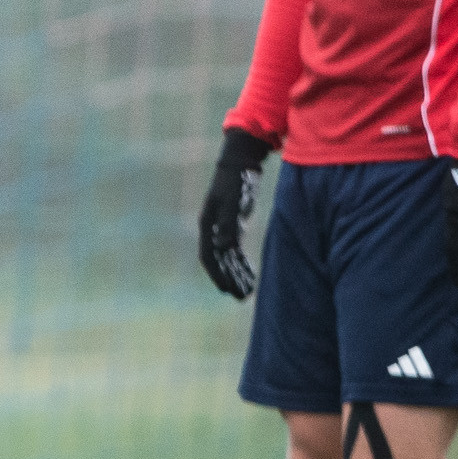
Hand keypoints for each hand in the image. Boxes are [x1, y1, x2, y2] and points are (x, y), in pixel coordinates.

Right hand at [198, 127, 271, 300]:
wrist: (240, 162)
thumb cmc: (236, 182)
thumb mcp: (233, 203)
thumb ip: (229, 226)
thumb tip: (223, 248)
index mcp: (208, 224)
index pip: (208, 255)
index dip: (216, 274)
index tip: (226, 291)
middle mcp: (212, 228)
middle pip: (217, 259)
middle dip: (227, 278)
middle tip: (240, 296)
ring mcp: (221, 226)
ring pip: (226, 255)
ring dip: (234, 272)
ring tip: (246, 288)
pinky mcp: (232, 223)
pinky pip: (234, 247)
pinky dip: (240, 260)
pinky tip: (249, 270)